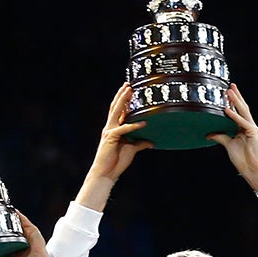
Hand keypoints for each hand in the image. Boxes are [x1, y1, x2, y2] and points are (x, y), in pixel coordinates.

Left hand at [0, 214, 58, 256]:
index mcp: (15, 243)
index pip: (5, 232)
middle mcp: (21, 236)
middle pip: (10, 224)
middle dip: (2, 218)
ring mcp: (26, 231)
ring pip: (16, 220)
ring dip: (8, 214)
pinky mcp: (31, 228)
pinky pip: (23, 218)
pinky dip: (16, 213)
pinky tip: (9, 209)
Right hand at [76, 84, 151, 210]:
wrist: (106, 173)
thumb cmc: (117, 162)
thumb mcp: (132, 150)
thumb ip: (140, 144)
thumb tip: (151, 142)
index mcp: (114, 129)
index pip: (119, 111)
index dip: (123, 100)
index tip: (130, 90)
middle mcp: (110, 127)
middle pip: (116, 107)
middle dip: (122, 95)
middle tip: (129, 84)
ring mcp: (110, 131)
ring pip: (116, 113)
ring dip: (124, 101)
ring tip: (130, 92)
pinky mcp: (111, 138)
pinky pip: (123, 130)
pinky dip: (133, 126)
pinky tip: (143, 123)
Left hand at [210, 84, 257, 195]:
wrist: (253, 170)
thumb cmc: (244, 160)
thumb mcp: (229, 145)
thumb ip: (220, 137)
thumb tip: (208, 134)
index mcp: (243, 128)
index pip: (238, 111)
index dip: (233, 101)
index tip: (227, 91)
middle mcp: (249, 126)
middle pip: (242, 108)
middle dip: (236, 96)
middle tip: (229, 85)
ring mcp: (252, 129)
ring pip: (243, 112)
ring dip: (236, 101)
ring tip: (229, 91)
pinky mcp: (254, 133)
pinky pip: (242, 122)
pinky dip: (234, 116)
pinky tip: (227, 110)